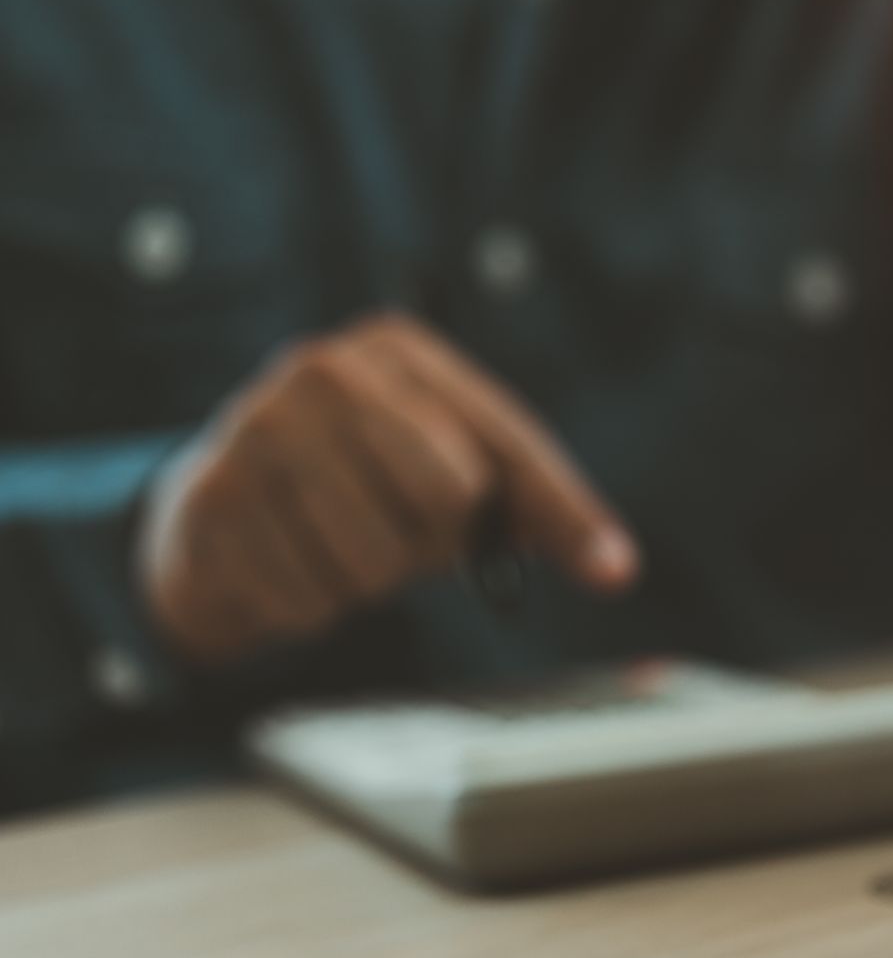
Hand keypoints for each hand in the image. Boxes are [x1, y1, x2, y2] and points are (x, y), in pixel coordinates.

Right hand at [138, 313, 638, 664]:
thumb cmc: (366, 484)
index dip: (563, 510)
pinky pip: (307, 600)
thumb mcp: (453, 474)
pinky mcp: (210, 498)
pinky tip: (290, 564)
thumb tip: (617, 567)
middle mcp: (325, 369)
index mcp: (400, 351)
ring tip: (341, 546)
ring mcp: (257, 426)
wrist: (221, 505)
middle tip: (410, 540)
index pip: (507, 442)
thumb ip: (537, 510)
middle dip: (438, 544)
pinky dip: (311, 607)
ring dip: (369, 584)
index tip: (615, 570)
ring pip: (375, 562)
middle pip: (448, 496)